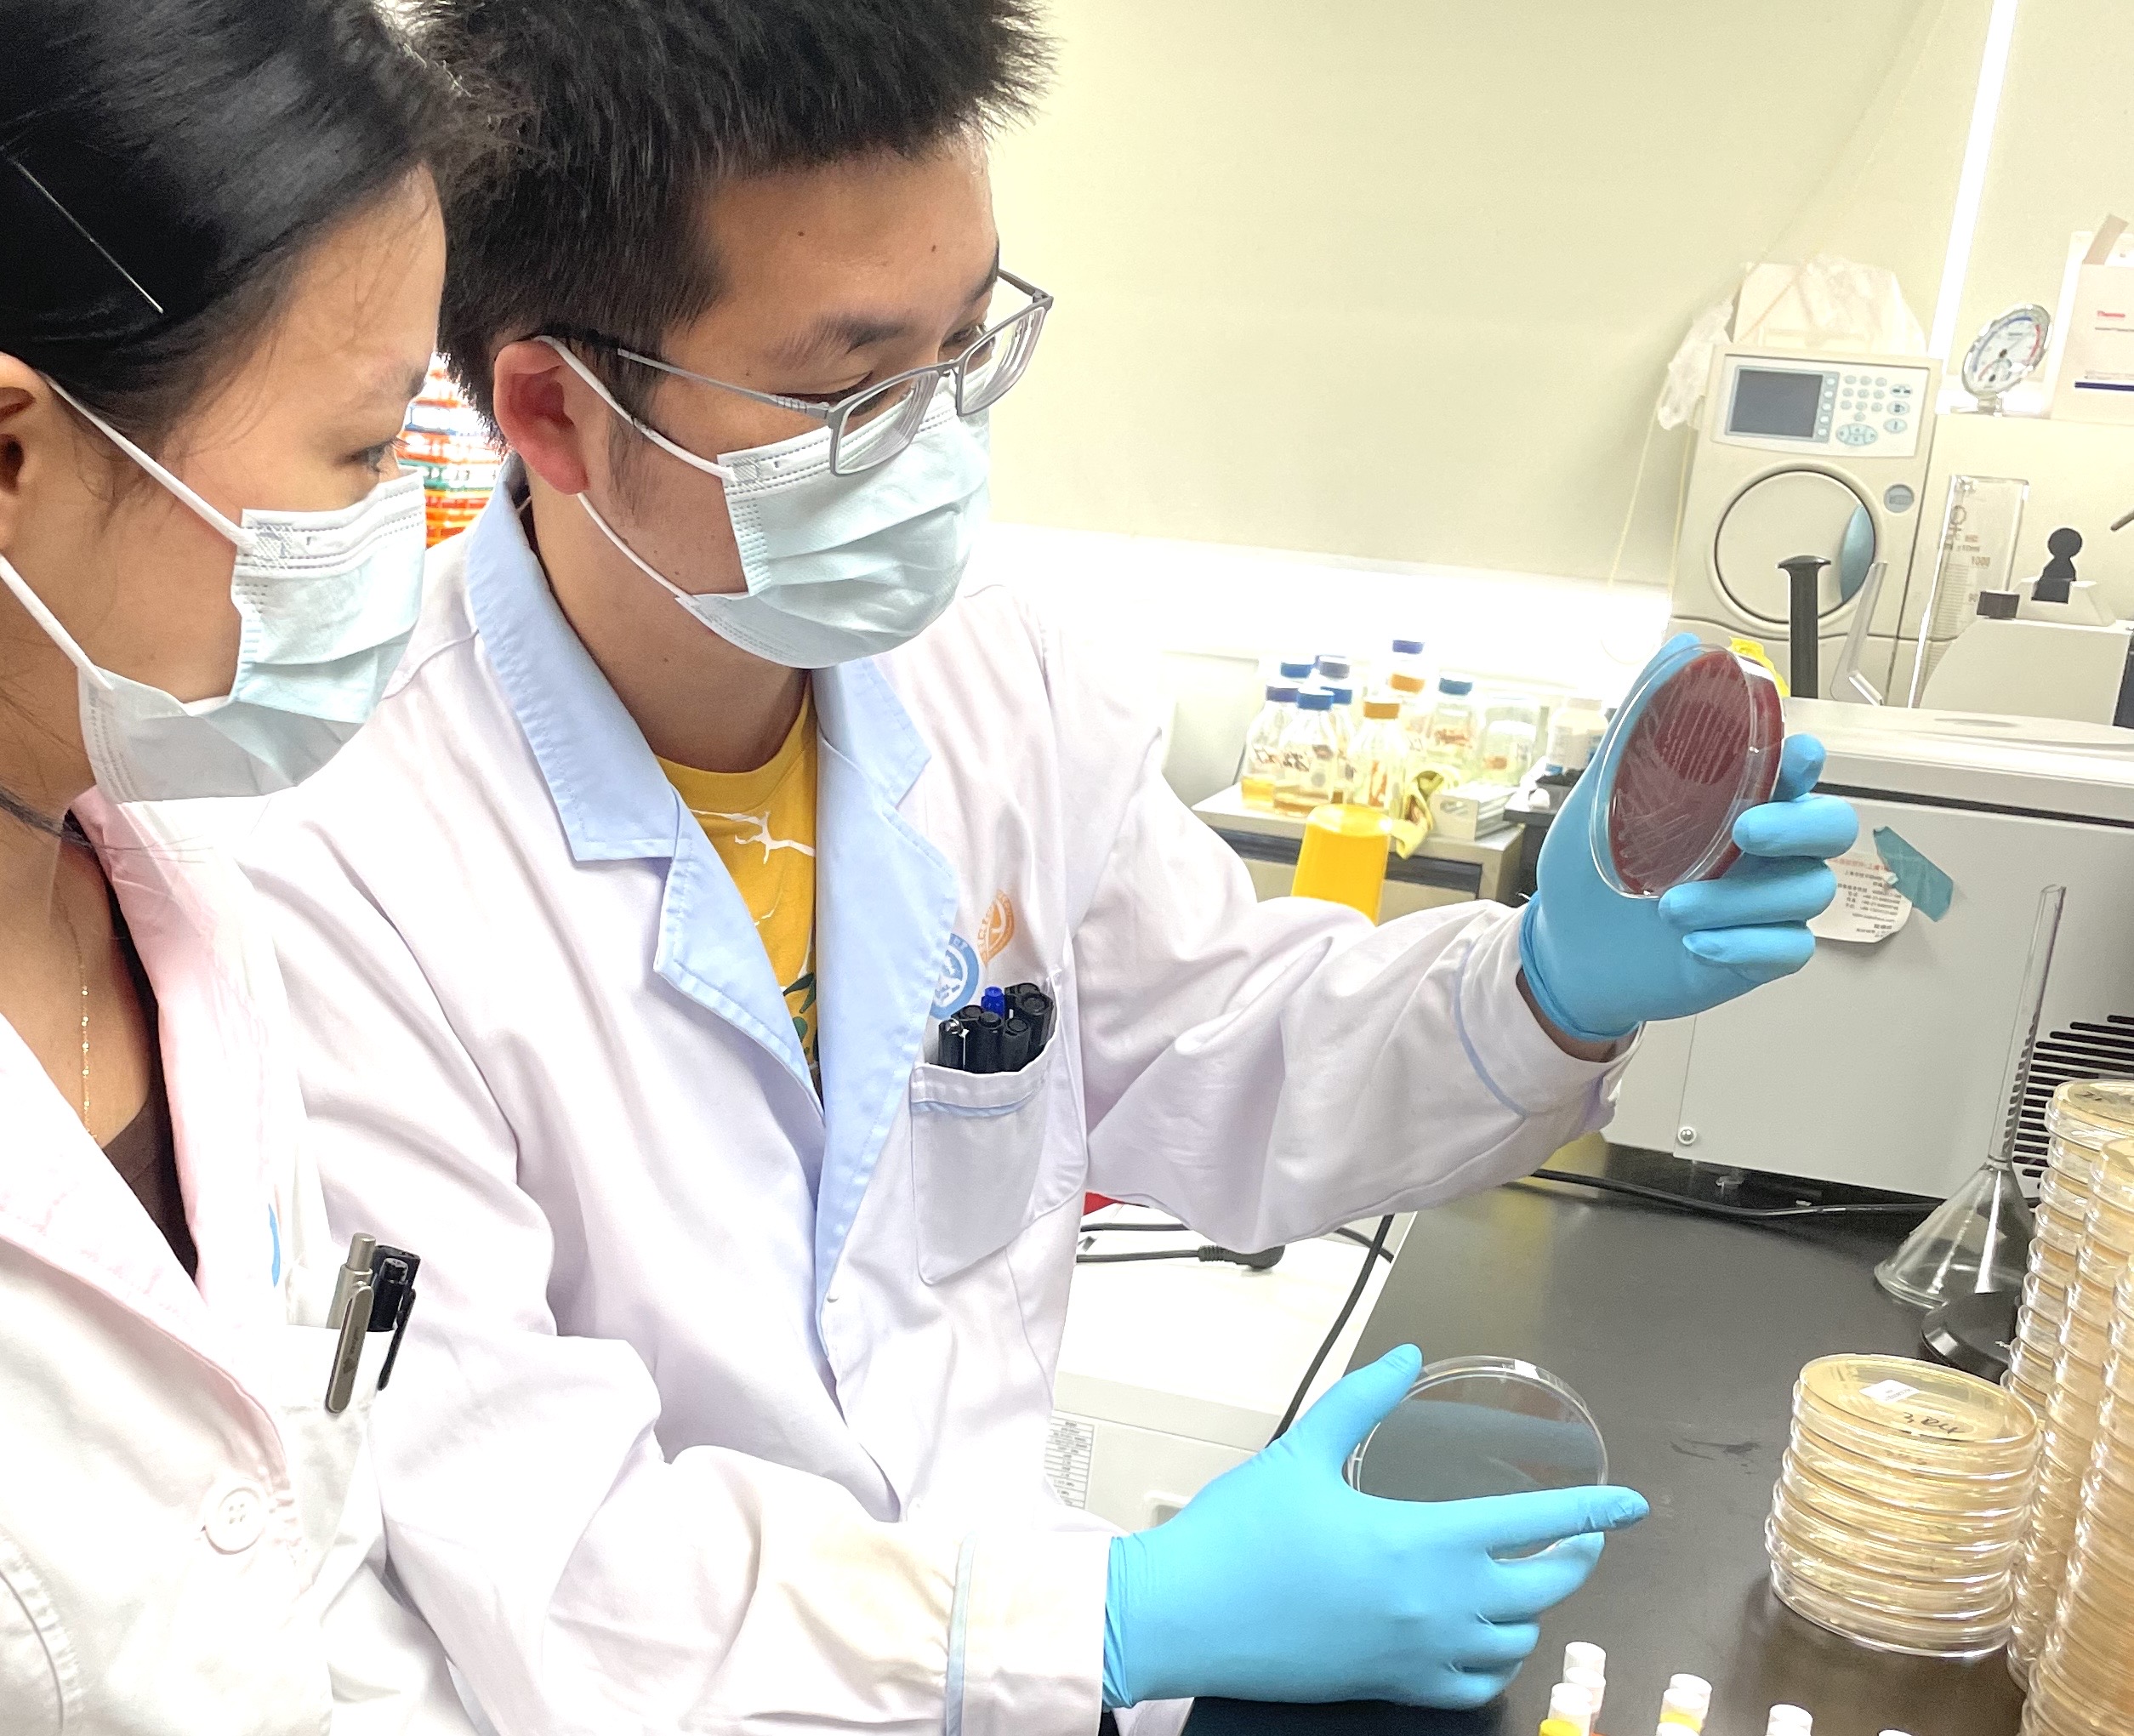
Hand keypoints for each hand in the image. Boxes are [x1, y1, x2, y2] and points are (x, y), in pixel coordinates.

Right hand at [1101, 1346, 1648, 1707]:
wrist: (1185, 1616)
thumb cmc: (1240, 1531)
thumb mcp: (1300, 1450)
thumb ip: (1361, 1399)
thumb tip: (1406, 1356)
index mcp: (1421, 1541)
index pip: (1533, 1524)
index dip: (1591, 1512)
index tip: (1632, 1503)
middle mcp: (1437, 1606)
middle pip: (1542, 1589)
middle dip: (1573, 1558)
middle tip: (1579, 1537)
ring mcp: (1418, 1655)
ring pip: (1515, 1642)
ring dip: (1533, 1609)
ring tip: (1524, 1581)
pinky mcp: (1392, 1688)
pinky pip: (1474, 1688)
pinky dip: (1496, 1661)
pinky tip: (1484, 1640)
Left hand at [1519, 639, 1857, 1043]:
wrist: (1566, 947)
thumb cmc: (1594, 870)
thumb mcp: (1603, 791)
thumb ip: (1643, 719)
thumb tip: (1680, 648)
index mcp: (1739, 802)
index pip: (1797, 775)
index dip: (1808, 764)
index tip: (1797, 755)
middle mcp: (1765, 852)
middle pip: (1833, 829)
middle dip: (1801, 826)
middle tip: (1746, 831)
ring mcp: (1766, 904)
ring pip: (1806, 892)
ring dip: (1741, 899)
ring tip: (1671, 906)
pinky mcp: (1757, 954)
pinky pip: (1788, 949)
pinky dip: (1746, 945)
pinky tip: (1698, 942)